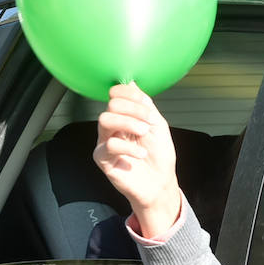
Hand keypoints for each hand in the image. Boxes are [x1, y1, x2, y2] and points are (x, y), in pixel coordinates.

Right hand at [93, 82, 180, 237]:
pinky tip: (142, 153)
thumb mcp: (158, 125)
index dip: (131, 95)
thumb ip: (145, 105)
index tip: (148, 108)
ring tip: (144, 134)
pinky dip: (129, 147)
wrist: (160, 183)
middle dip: (134, 110)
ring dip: (128, 123)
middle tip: (149, 124)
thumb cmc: (159, 156)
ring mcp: (105, 142)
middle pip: (111, 105)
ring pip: (105, 120)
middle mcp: (112, 127)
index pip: (116, 94)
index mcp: (124, 116)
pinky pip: (109, 145)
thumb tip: (132, 82)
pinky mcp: (102, 159)